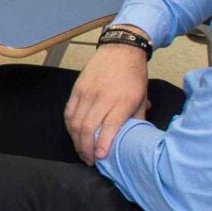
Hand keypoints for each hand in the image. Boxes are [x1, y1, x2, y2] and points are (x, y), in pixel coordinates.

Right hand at [64, 42, 150, 163]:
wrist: (121, 50)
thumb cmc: (134, 75)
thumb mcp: (142, 97)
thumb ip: (137, 118)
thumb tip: (134, 136)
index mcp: (121, 101)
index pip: (109, 127)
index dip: (102, 145)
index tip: (100, 158)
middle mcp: (102, 98)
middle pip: (88, 128)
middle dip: (86, 148)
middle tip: (89, 160)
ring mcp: (87, 93)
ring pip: (75, 122)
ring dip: (76, 140)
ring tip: (80, 150)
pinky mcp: (77, 89)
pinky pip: (69, 111)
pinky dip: (70, 126)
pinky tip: (74, 134)